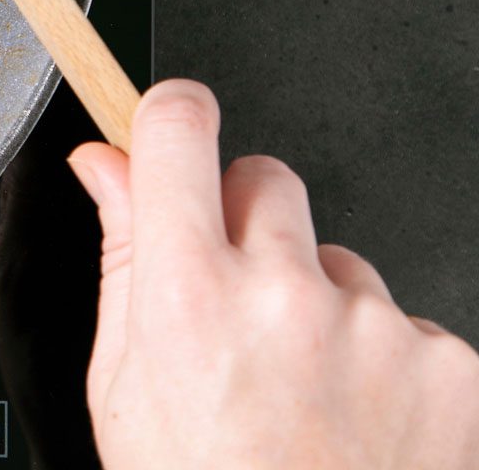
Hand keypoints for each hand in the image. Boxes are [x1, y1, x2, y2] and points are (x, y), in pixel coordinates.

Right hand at [69, 80, 478, 468]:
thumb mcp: (124, 387)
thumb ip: (122, 258)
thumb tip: (105, 166)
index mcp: (188, 294)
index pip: (181, 130)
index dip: (172, 119)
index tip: (170, 133)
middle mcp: (287, 294)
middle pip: (266, 178)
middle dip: (245, 221)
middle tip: (234, 304)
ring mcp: (380, 328)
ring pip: (341, 262)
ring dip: (320, 306)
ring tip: (303, 398)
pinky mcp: (454, 365)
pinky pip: (410, 325)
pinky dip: (387, 367)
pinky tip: (359, 428)